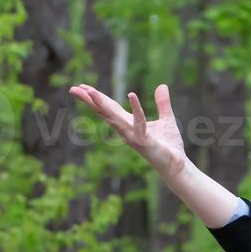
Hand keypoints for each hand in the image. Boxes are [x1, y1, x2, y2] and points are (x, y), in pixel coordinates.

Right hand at [69, 82, 188, 180]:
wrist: (177, 165)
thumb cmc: (169, 145)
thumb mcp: (167, 119)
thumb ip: (163, 103)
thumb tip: (162, 85)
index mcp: (129, 123)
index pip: (109, 108)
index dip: (96, 97)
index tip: (82, 87)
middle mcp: (127, 129)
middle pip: (105, 112)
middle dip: (89, 100)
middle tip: (73, 88)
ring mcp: (133, 136)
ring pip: (115, 118)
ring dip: (103, 104)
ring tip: (91, 92)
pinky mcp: (144, 141)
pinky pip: (139, 123)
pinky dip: (136, 110)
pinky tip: (132, 95)